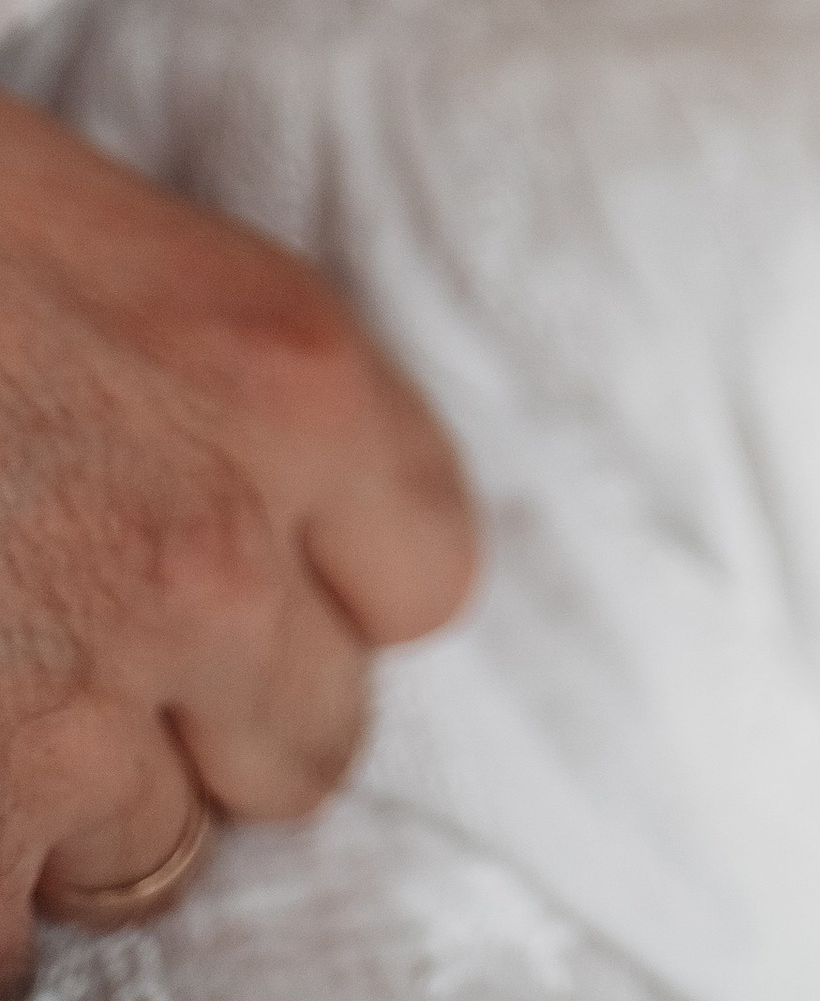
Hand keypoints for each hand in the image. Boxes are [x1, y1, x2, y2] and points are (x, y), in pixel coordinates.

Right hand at [0, 96, 475, 984]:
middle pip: (307, 742)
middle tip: (87, 653)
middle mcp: (216, 557)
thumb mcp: (100, 245)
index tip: (250, 577)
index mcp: (288, 381)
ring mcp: (76, 704)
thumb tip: (202, 503)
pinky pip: (12, 949)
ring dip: (71, 809)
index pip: (422, 575)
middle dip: (208, 719)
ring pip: (154, 854)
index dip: (324, 592)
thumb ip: (193, 387)